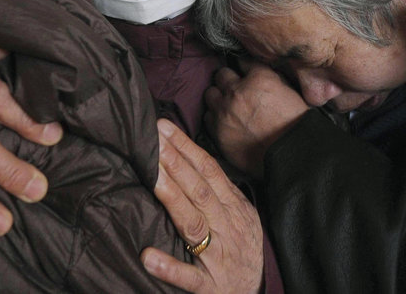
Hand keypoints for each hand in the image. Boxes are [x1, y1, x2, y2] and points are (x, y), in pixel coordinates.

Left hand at [141, 119, 262, 293]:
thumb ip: (217, 190)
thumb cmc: (242, 248)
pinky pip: (188, 276)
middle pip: (199, 190)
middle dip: (175, 163)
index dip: (186, 148)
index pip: (208, 171)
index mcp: (233, 208)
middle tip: (153, 140)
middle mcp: (226, 228)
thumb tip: (190, 158)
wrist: (257, 293)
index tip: (164, 128)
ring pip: (193, 224)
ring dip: (172, 198)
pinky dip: (169, 266)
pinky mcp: (208, 286)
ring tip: (151, 176)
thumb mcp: (240, 214)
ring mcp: (217, 257)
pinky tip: (148, 256)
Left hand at [204, 61, 307, 176]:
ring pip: (210, 93)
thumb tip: (258, 74)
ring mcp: (224, 111)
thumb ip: (272, 79)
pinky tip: (225, 121)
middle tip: (235, 89)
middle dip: (228, 80)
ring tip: (228, 106)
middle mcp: (237, 91)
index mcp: (259, 79)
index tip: (246, 74)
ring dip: (218, 97)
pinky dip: (215, 117)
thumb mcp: (291, 93)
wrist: (291, 157)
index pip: (242, 62)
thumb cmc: (296, 126)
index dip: (245, 68)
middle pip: (221, 74)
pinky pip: (207, 116)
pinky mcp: (217, 131)